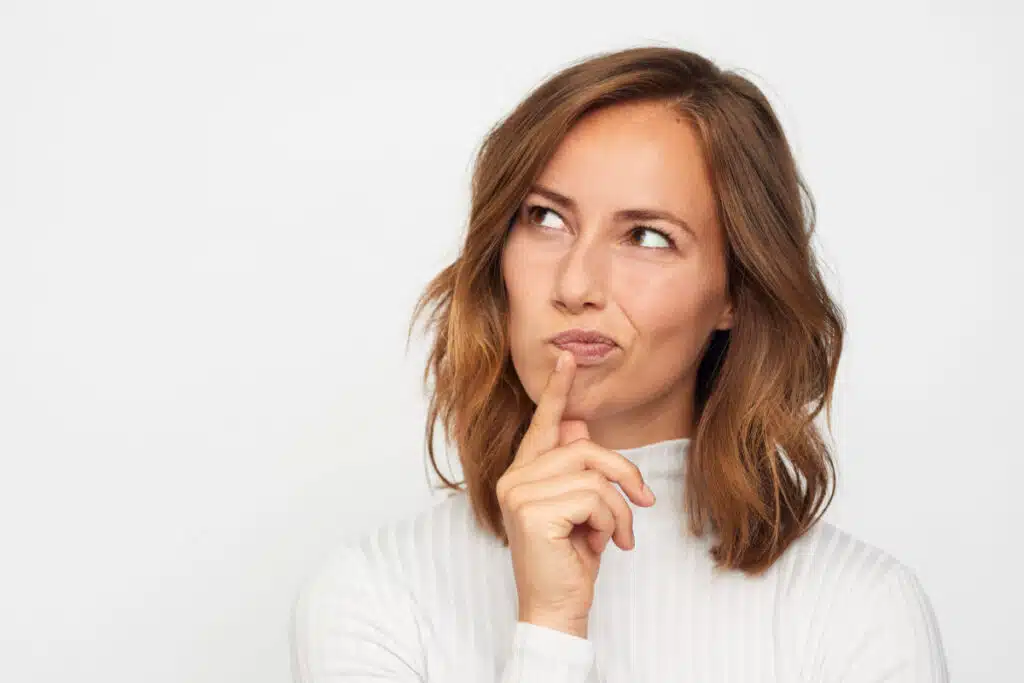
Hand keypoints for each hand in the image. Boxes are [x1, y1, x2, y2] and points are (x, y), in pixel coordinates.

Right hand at [496, 350, 655, 637]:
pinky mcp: (532, 510)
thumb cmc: (570, 560)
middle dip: (624, 475)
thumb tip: (578, 425)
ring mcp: (519, 493)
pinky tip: (603, 545)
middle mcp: (514, 478)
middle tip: (643, 503)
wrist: (557, 608)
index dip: (558, 391)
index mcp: (524, 473)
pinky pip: (594, 497)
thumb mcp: (582, 509)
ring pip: (594, 474)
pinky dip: (612, 522)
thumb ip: (576, 468)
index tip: (569, 358)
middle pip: (585, 448)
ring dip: (619, 509)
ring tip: (617, 537)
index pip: (543, 425)